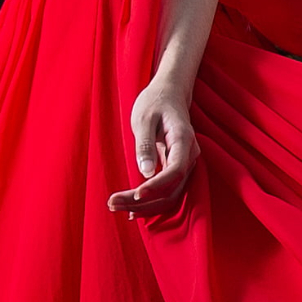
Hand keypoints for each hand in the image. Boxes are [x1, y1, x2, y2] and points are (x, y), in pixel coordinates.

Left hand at [108, 73, 199, 218]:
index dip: (156, 186)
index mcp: (183, 141)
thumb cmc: (155, 102)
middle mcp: (189, 156)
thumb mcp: (144, 118)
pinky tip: (131, 208)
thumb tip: (145, 173)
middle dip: (144, 202)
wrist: (169, 94)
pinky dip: (150, 201)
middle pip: (172, 190)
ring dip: (145, 206)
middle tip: (112, 204)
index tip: (135, 194)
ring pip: (170, 195)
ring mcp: (184, 164)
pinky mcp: (176, 169)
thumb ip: (145, 145)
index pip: (175, 171)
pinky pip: (167, 191)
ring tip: (116, 206)